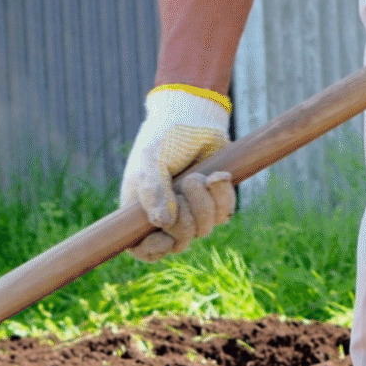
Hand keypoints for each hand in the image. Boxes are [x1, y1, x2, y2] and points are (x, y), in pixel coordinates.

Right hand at [119, 85, 237, 261]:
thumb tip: (162, 223)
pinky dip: (223, 197)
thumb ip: (153, 190)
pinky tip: (218, 176)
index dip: (153, 250)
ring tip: (200, 176)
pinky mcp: (214, 201)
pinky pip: (224, 214)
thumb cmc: (165, 136)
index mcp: (141, 209)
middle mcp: (166, 214)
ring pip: (204, 230)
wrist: (195, 115)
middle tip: (187, 184)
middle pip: (179, 243)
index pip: (143, 248)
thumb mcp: (152, 159)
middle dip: (188, 219)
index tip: (165, 238)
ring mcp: (191, 209)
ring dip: (206, 204)